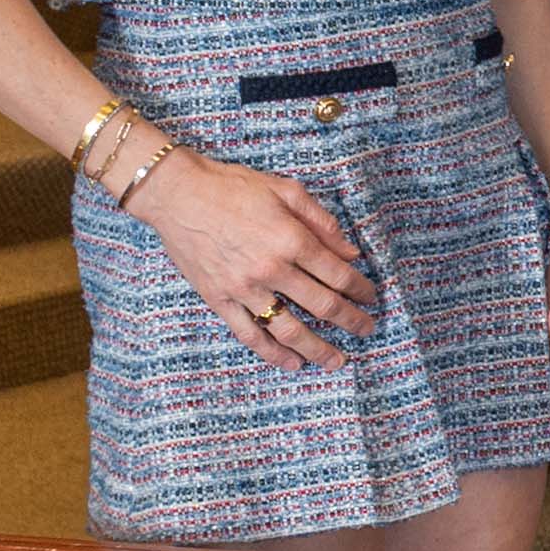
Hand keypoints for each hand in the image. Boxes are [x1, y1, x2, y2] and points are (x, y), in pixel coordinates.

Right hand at [130, 144, 379, 369]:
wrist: (178, 194)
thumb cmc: (233, 187)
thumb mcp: (287, 190)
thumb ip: (322, 222)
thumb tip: (351, 252)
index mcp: (292, 240)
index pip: (338, 274)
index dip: (360, 289)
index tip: (371, 298)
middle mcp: (272, 269)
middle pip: (322, 305)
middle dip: (350, 321)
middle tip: (367, 330)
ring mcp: (244, 288)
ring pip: (288, 329)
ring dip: (317, 348)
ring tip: (336, 362)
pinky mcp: (219, 299)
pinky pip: (249, 333)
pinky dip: (271, 353)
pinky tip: (291, 363)